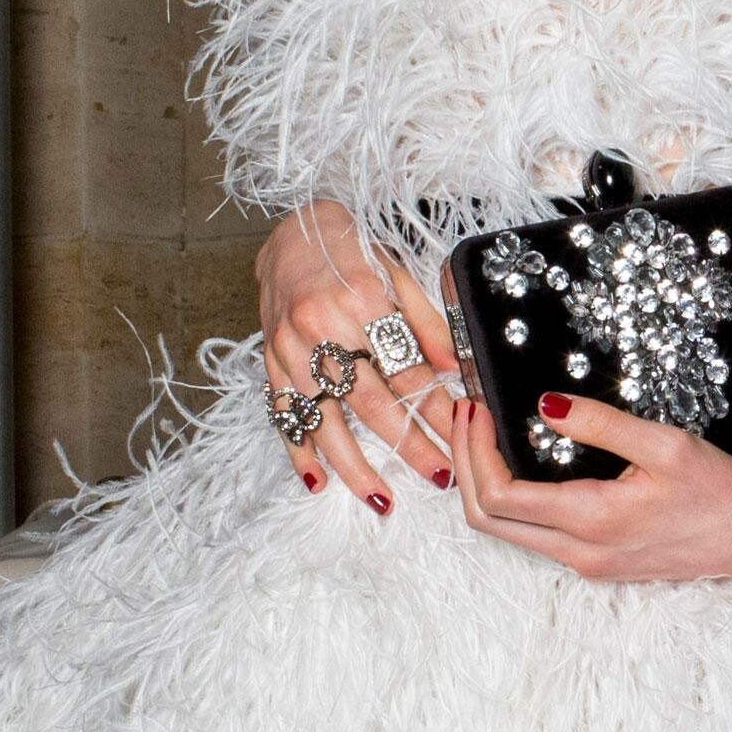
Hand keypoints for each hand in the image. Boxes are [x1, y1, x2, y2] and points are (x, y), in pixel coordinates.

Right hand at [257, 201, 460, 510]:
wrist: (290, 232)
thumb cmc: (350, 250)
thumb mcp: (396, 272)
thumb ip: (426, 322)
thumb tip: (456, 367)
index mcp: (359, 301)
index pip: (406, 368)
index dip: (436, 405)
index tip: (462, 432)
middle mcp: (319, 328)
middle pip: (370, 402)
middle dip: (407, 445)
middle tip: (439, 475)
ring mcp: (289, 349)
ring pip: (325, 420)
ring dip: (354, 466)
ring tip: (382, 500)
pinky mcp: (269, 361)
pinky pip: (284, 415)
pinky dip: (298, 451)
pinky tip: (317, 481)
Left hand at [446, 388, 731, 581]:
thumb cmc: (717, 489)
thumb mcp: (664, 444)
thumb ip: (601, 425)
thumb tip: (545, 408)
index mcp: (591, 521)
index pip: (499, 497)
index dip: (473, 452)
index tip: (477, 408)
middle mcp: (580, 552)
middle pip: (489, 521)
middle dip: (466, 465)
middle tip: (468, 415)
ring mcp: (587, 563)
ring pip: (509, 531)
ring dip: (485, 483)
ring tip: (487, 431)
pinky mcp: (598, 562)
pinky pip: (536, 535)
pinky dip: (513, 499)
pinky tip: (522, 461)